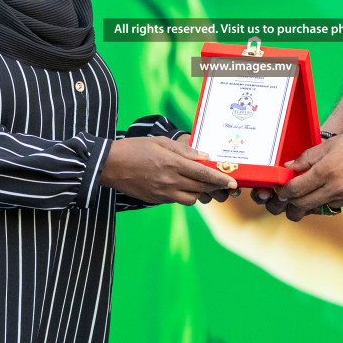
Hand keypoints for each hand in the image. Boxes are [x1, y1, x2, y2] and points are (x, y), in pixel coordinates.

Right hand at [99, 136, 237, 205]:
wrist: (109, 165)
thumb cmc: (134, 148)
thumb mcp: (160, 142)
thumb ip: (184, 150)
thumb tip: (204, 157)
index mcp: (172, 163)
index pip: (203, 174)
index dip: (220, 179)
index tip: (232, 182)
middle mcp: (169, 180)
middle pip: (201, 188)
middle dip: (216, 188)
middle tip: (227, 186)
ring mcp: (162, 193)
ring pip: (191, 198)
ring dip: (200, 193)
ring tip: (203, 185)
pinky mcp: (156, 200)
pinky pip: (177, 200)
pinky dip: (185, 195)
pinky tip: (184, 186)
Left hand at [257, 126, 342, 221]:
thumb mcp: (332, 143)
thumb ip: (308, 157)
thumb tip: (289, 168)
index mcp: (327, 170)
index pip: (296, 189)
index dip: (284, 193)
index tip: (280, 192)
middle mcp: (337, 188)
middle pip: (305, 205)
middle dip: (293, 206)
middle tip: (288, 203)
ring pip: (324, 206)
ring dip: (315, 201)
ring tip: (313, 193)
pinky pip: (342, 205)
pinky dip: (335, 199)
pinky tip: (338, 188)